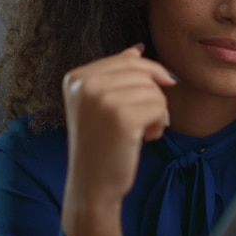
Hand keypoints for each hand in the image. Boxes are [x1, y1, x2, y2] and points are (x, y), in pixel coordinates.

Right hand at [62, 44, 175, 204]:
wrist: (92, 186)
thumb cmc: (100, 146)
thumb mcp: (99, 104)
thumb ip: (116, 75)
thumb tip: (137, 49)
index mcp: (76, 77)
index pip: (128, 60)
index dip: (148, 77)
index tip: (143, 102)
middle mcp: (85, 84)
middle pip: (143, 73)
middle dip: (151, 96)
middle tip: (140, 121)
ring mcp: (102, 99)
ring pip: (154, 90)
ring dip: (156, 112)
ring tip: (140, 132)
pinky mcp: (122, 117)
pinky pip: (159, 107)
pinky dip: (159, 124)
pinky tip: (145, 138)